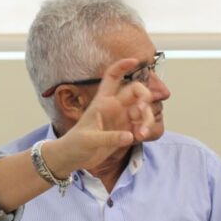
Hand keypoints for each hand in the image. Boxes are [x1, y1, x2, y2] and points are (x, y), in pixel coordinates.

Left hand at [45, 58, 154, 174]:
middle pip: (136, 91)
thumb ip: (109, 138)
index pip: (112, 77)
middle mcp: (114, 107)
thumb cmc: (75, 144)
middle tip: (142, 109)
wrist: (73, 158)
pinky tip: (139, 138)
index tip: (135, 61)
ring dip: (147, 119)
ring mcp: (122, 119)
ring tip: (142, 133)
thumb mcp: (88, 140)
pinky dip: (144, 130)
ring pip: (143, 110)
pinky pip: (142, 126)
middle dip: (144, 97)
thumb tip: (129, 136)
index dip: (122, 66)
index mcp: (102, 101)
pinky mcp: (126, 131)